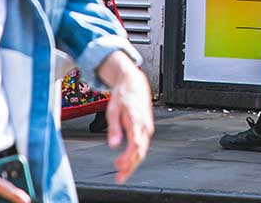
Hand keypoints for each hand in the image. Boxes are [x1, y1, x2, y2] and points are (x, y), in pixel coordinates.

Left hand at [97, 52, 154, 183]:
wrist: (134, 83)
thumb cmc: (123, 95)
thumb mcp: (113, 110)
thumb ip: (113, 128)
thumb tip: (113, 145)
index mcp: (136, 120)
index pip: (136, 145)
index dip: (128, 159)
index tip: (119, 167)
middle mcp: (144, 125)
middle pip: (141, 151)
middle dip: (131, 166)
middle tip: (119, 176)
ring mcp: (147, 126)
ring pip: (143, 149)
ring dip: (133, 161)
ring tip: (120, 169)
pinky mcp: (147, 127)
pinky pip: (143, 144)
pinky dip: (135, 154)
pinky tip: (127, 158)